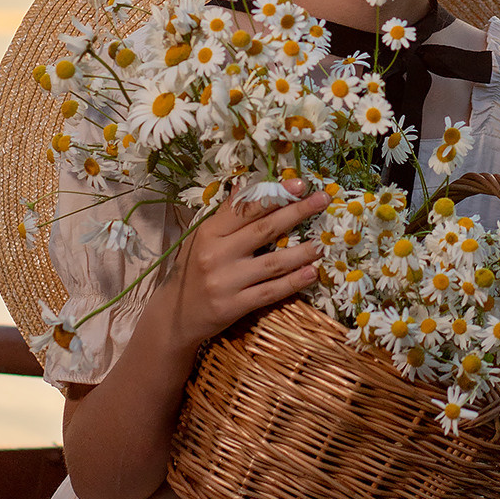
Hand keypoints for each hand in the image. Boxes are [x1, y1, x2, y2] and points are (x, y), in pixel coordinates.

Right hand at [165, 178, 321, 350]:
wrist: (175, 315)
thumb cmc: (193, 270)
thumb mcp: (201, 238)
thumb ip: (226, 216)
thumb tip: (246, 186)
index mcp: (208, 233)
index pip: (245, 209)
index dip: (274, 195)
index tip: (299, 184)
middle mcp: (216, 255)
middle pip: (263, 230)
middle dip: (296, 212)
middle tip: (322, 200)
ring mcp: (226, 282)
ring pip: (272, 263)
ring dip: (302, 252)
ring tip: (324, 243)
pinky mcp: (234, 306)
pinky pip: (270, 292)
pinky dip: (293, 282)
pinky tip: (312, 273)